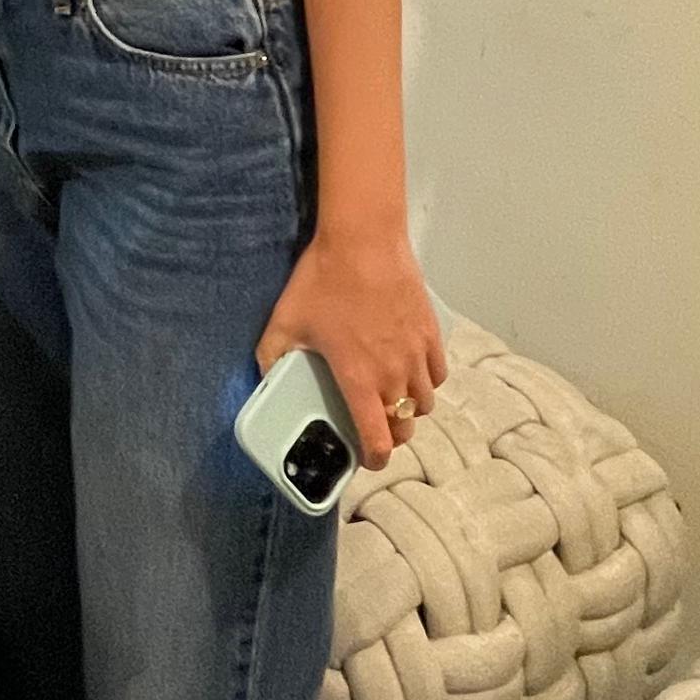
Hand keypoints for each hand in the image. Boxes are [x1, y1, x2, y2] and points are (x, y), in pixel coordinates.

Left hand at [256, 234, 444, 468]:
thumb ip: (270, 356)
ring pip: (424, 403)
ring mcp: (417, 355)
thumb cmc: (324, 280)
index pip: (378, 440)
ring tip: (393, 397)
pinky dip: (427, 380)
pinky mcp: (431, 334)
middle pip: (405, 427)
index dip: (374, 459)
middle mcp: (394, 376)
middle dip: (391, 434)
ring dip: (409, 409)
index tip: (367, 458)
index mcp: (359, 381)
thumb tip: (262, 377)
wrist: (364, 240)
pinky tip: (411, 369)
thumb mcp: (285, 320)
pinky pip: (437, 373)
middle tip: (375, 424)